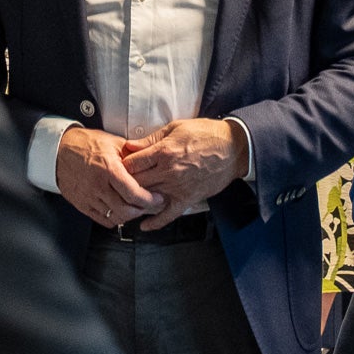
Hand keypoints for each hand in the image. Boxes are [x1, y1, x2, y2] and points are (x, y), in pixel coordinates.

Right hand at [57, 127, 163, 227]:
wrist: (59, 149)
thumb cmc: (86, 144)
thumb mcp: (113, 142)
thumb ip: (133, 155)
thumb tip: (151, 163)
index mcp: (108, 169)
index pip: (134, 193)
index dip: (150, 200)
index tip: (158, 198)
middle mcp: (98, 186)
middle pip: (126, 210)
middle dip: (143, 210)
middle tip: (151, 206)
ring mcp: (89, 197)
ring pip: (116, 217)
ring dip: (130, 215)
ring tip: (137, 208)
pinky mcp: (82, 204)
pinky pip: (103, 220)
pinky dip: (115, 219)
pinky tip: (121, 211)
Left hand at [120, 119, 247, 229]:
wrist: (233, 148)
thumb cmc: (205, 134)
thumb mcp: (176, 127)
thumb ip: (151, 138)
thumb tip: (130, 145)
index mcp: (163, 151)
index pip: (131, 163)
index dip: (123, 164)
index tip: (121, 164)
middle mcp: (168, 171)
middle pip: (136, 182)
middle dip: (126, 182)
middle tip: (120, 182)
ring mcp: (177, 187)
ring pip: (148, 198)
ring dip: (137, 199)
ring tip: (127, 199)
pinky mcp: (188, 198)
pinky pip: (168, 215)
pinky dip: (155, 222)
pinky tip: (144, 226)